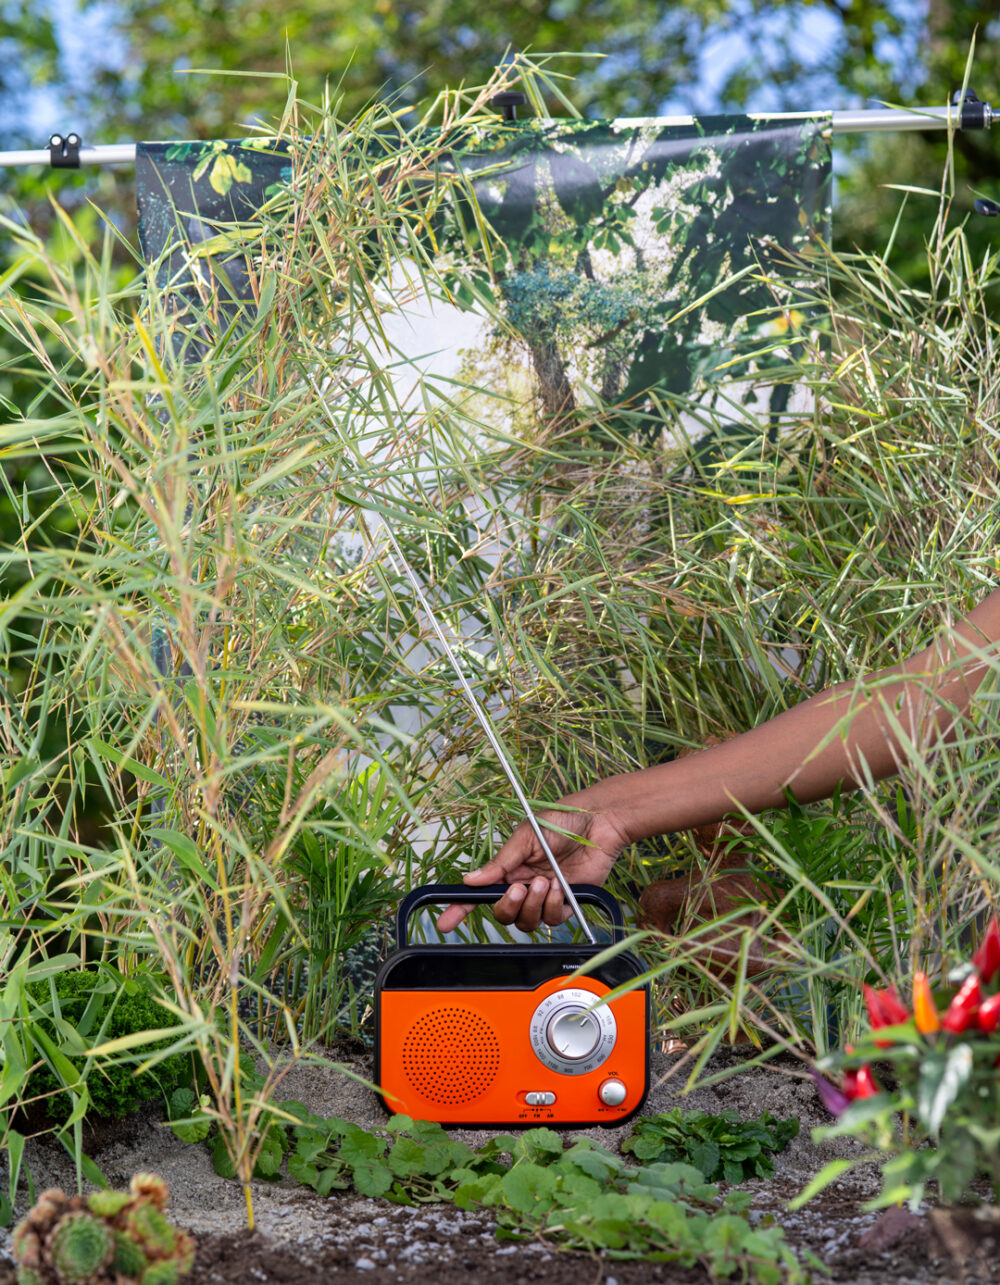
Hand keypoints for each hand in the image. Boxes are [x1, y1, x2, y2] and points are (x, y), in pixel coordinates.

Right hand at [435, 804, 630, 934]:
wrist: (598, 823)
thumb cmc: (561, 821)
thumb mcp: (526, 836)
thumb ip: (500, 862)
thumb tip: (470, 880)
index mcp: (509, 868)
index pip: (480, 894)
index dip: (461, 908)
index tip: (444, 922)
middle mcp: (524, 885)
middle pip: (504, 913)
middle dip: (509, 906)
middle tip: (521, 888)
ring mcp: (545, 896)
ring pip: (527, 921)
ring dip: (533, 906)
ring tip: (546, 882)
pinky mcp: (567, 903)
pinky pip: (552, 920)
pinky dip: (554, 906)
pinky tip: (560, 887)